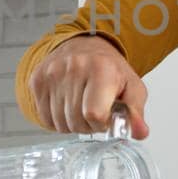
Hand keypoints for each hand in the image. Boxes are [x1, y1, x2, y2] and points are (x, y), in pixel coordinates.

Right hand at [28, 35, 149, 137]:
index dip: (101, 124)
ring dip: (72, 124)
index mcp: (100, 68)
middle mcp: (73, 67)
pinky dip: (57, 120)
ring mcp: (52, 73)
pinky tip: (67, 106)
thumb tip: (140, 132)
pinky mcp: (37, 80)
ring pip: (59, 123)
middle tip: (94, 112)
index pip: (94, 114)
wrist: (85, 46)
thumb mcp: (132, 87)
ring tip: (81, 107)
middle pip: (76, 121)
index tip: (106, 117)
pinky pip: (44, 118)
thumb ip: (136, 113)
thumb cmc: (109, 69)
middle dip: (88, 125)